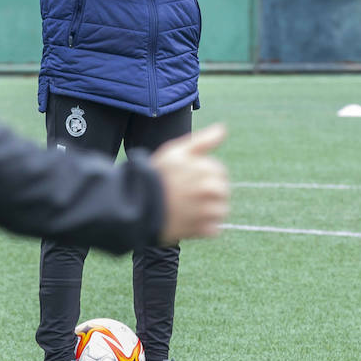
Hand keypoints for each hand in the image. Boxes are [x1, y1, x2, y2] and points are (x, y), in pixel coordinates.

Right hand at [150, 123, 229, 244]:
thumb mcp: (175, 151)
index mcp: (205, 169)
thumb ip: (202, 141)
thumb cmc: (156, 175)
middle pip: (223, 192)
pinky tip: (190, 221)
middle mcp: (207, 190)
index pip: (220, 172)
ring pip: (221, 211)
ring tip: (190, 208)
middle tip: (188, 194)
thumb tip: (223, 129)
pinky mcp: (199, 231)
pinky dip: (206, 227)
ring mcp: (204, 212)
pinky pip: (214, 229)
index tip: (189, 178)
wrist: (136, 204)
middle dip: (210, 193)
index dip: (206, 174)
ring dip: (210, 211)